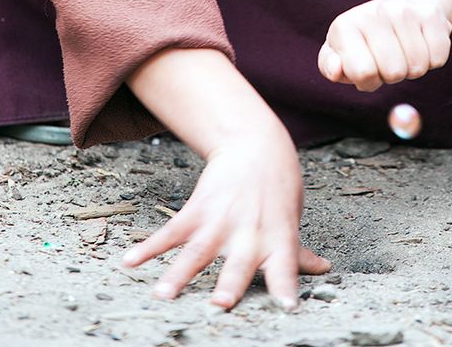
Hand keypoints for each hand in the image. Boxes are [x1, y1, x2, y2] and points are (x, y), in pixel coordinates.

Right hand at [121, 124, 329, 309]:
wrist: (255, 144)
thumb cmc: (277, 187)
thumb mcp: (289, 217)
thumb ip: (297, 251)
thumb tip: (322, 270)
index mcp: (277, 238)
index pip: (286, 267)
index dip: (286, 287)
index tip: (287, 308)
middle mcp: (249, 232)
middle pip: (238, 263)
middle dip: (229, 284)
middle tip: (220, 304)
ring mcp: (220, 221)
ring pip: (198, 251)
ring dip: (179, 273)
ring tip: (162, 294)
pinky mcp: (197, 210)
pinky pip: (170, 232)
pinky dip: (149, 247)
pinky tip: (130, 261)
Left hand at [317, 0, 451, 91]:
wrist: (408, 4)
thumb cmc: (369, 38)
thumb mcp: (342, 52)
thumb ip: (330, 66)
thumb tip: (336, 70)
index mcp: (345, 25)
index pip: (363, 73)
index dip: (369, 80)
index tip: (368, 66)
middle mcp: (373, 13)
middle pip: (393, 73)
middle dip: (392, 75)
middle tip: (389, 58)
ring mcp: (403, 11)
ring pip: (417, 68)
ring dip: (412, 68)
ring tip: (404, 51)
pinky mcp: (430, 15)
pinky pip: (437, 59)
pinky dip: (432, 59)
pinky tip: (422, 43)